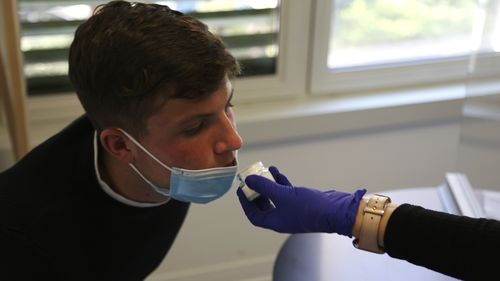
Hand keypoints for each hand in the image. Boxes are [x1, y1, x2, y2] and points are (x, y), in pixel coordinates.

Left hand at [237, 166, 365, 235]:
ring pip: (275, 197)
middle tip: (252, 180)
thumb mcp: (283, 195)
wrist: (336, 211)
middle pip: (263, 206)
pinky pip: (286, 192)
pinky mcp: (301, 202)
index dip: (245, 203)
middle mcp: (282, 218)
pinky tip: (277, 171)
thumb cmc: (309, 208)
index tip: (241, 189)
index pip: (253, 215)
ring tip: (264, 171)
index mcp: (275, 222)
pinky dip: (280, 182)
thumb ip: (264, 186)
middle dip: (256, 192)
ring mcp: (292, 210)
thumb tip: (249, 180)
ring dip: (268, 184)